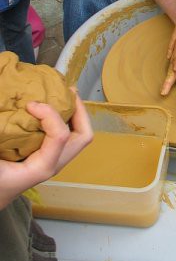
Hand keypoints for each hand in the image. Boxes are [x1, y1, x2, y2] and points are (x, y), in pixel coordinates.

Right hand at [0, 90, 92, 209]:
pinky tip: (51, 108)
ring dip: (75, 114)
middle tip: (67, 92)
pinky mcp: (49, 156)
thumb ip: (0, 138)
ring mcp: (54, 160)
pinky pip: (67, 135)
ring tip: (63, 95)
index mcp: (41, 167)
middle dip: (79, 111)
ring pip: (78, 135)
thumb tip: (2, 119)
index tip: (31, 104)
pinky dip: (65, 119)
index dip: (50, 114)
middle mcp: (53, 164)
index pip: (61, 136)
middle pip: (83, 136)